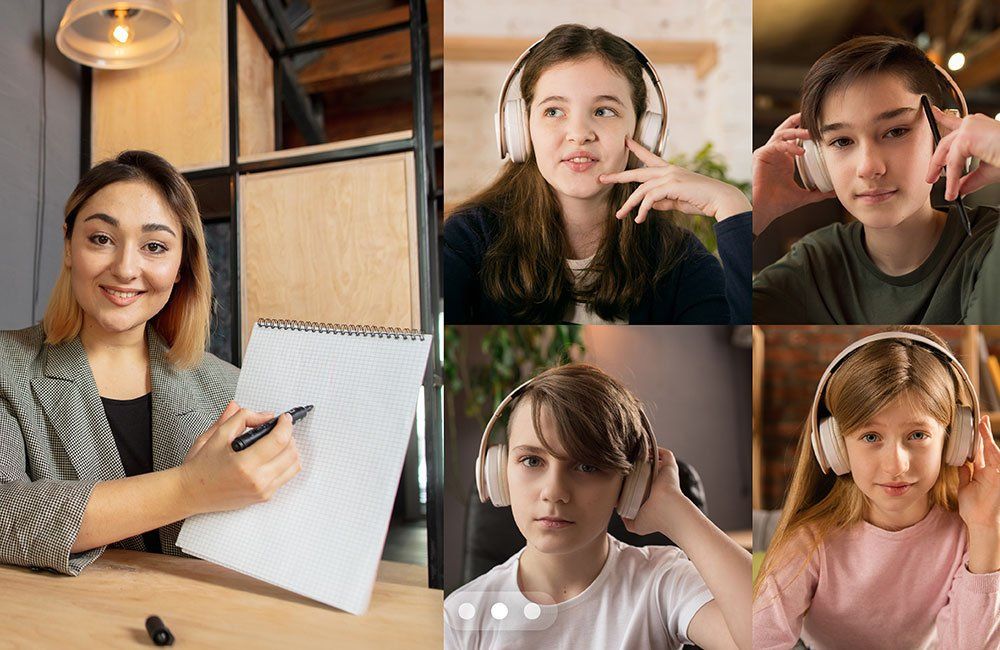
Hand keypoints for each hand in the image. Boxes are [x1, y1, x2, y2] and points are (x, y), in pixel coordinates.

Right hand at [179, 403, 301, 513]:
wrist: (190, 492)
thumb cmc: (200, 467)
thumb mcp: (216, 435)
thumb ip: (241, 418)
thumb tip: (264, 415)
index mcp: (244, 464)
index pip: (279, 440)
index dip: (285, 425)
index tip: (284, 418)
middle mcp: (256, 480)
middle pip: (291, 453)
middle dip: (289, 435)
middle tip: (279, 428)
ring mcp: (262, 491)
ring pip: (294, 466)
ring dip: (290, 449)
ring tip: (277, 441)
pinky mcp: (264, 497)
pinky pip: (286, 477)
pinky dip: (285, 463)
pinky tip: (273, 456)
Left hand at [599, 137, 750, 223]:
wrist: (720, 199)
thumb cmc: (701, 200)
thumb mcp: (677, 201)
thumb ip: (662, 201)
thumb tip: (648, 205)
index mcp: (670, 170)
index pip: (649, 157)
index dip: (636, 149)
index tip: (626, 141)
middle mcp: (668, 170)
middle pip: (637, 172)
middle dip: (618, 176)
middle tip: (602, 179)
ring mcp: (670, 177)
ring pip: (641, 189)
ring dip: (629, 204)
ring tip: (620, 215)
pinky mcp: (672, 186)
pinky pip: (650, 198)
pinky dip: (643, 210)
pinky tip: (639, 219)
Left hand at [621, 447, 688, 536]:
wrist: (668, 511)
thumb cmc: (655, 520)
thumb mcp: (636, 525)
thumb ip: (626, 521)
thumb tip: (619, 512)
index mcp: (650, 494)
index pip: (638, 482)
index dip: (627, 477)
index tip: (616, 475)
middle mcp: (658, 482)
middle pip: (645, 468)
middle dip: (633, 462)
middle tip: (620, 461)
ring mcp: (664, 474)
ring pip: (654, 459)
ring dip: (643, 453)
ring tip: (629, 451)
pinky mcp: (670, 466)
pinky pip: (664, 453)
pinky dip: (655, 448)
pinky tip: (641, 448)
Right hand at [752, 113, 836, 234]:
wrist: (766, 210)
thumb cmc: (780, 204)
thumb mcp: (804, 196)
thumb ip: (819, 193)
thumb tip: (834, 193)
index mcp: (784, 159)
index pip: (793, 138)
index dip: (804, 130)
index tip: (818, 126)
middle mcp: (775, 154)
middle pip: (785, 130)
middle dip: (796, 121)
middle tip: (810, 116)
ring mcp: (767, 153)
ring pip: (781, 134)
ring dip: (795, 132)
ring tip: (810, 134)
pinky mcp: (761, 156)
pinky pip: (776, 145)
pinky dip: (788, 146)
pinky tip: (800, 152)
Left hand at [925, 107, 999, 199]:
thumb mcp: (987, 169)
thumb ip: (970, 178)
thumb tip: (959, 189)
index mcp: (977, 127)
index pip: (954, 121)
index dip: (941, 117)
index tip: (933, 112)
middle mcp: (972, 123)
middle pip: (945, 143)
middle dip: (936, 163)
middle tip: (930, 179)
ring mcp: (969, 127)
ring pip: (947, 154)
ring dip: (946, 175)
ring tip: (949, 192)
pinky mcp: (967, 136)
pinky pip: (953, 161)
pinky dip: (952, 178)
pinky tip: (953, 190)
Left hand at [957, 416, 999, 533]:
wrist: (981, 522)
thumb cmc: (973, 508)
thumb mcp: (965, 486)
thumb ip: (965, 473)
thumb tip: (961, 462)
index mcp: (984, 473)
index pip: (981, 452)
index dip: (978, 440)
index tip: (975, 427)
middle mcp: (992, 471)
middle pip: (988, 448)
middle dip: (984, 433)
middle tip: (981, 419)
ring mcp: (997, 473)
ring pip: (993, 451)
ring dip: (987, 437)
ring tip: (982, 423)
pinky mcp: (998, 476)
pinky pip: (995, 459)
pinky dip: (991, 448)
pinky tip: (987, 439)